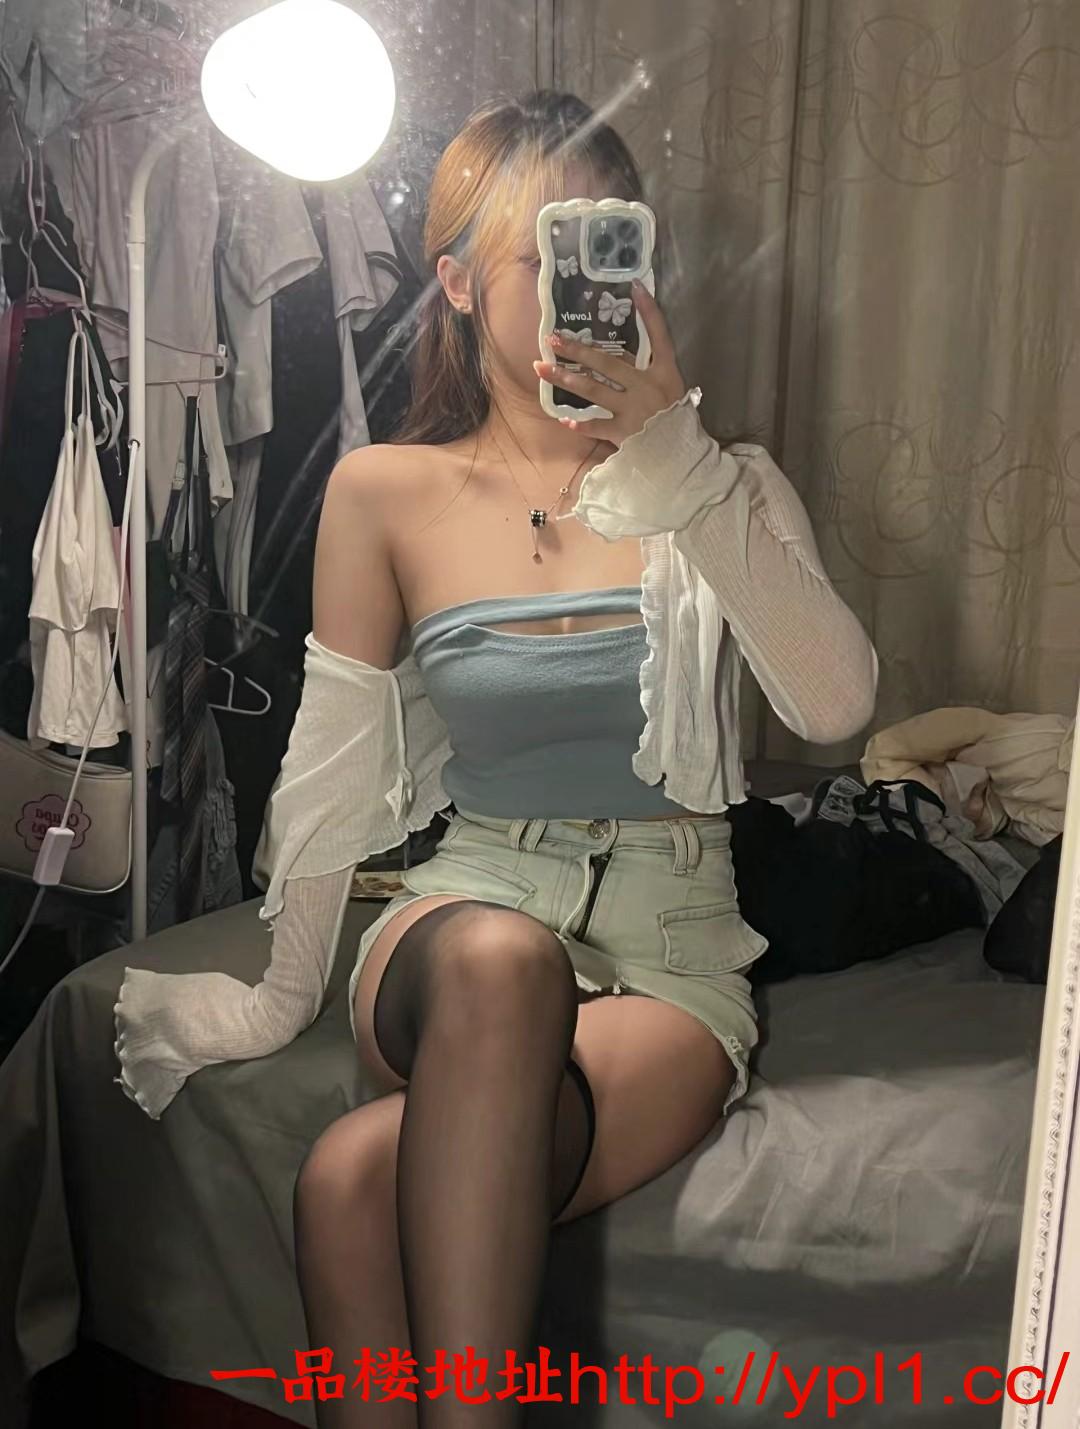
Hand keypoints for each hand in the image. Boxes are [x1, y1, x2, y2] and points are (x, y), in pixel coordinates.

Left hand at [532, 280, 687, 447]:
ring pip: (594, 390)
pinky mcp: (624, 432)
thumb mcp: (674, 390)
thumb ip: (653, 372)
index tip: (636, 287)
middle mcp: (646, 386)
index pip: (659, 335)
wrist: (682, 456)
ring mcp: (634, 410)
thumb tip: (623, 356)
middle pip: (608, 363)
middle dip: (578, 350)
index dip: (649, 311)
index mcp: (665, 373)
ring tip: (542, 369)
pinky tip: (565, 420)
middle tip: (553, 339)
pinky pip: (597, 426)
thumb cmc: (677, 421)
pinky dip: (581, 424)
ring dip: (566, 379)